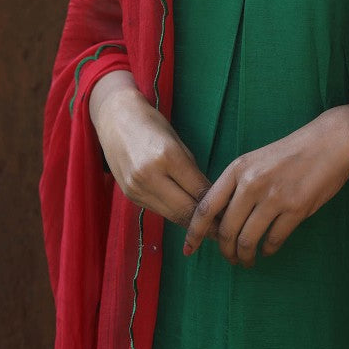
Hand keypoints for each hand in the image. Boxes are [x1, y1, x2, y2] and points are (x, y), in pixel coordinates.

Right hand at [90, 71, 214, 232]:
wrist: (115, 119)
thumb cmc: (152, 124)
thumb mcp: (177, 141)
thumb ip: (191, 169)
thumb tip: (210, 195)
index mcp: (167, 157)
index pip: (198, 191)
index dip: (217, 206)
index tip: (232, 212)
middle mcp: (149, 176)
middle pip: (185, 210)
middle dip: (207, 223)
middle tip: (225, 228)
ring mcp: (136, 188)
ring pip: (171, 215)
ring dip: (191, 223)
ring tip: (211, 228)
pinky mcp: (130, 196)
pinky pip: (158, 210)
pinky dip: (174, 214)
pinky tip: (187, 217)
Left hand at [183, 108, 348, 267]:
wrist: (331, 140)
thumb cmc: (292, 152)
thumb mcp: (258, 160)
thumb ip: (239, 186)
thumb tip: (221, 220)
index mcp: (238, 168)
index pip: (206, 207)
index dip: (194, 232)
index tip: (188, 249)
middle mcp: (251, 183)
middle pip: (225, 230)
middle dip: (225, 251)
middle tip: (231, 258)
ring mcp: (274, 196)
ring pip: (247, 240)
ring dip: (245, 256)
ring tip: (247, 260)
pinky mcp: (296, 209)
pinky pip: (273, 240)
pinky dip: (268, 250)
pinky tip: (269, 248)